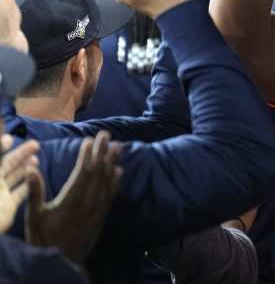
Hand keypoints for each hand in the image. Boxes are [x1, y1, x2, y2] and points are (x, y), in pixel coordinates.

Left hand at [0, 135, 38, 233]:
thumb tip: (6, 137)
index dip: (2, 145)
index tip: (10, 139)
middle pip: (7, 163)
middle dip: (21, 154)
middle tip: (36, 144)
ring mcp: (0, 193)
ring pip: (15, 176)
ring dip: (26, 167)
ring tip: (36, 159)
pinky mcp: (8, 206)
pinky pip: (20, 192)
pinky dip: (29, 184)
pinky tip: (36, 176)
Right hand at [26, 131, 121, 262]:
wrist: (60, 263)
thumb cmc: (42, 238)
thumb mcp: (33, 217)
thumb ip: (34, 192)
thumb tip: (32, 169)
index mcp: (70, 201)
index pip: (82, 173)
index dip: (87, 155)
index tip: (89, 140)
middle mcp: (87, 203)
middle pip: (98, 173)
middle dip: (102, 152)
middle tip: (106, 134)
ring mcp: (96, 210)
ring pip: (107, 182)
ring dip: (112, 162)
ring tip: (118, 145)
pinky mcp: (101, 217)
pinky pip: (111, 196)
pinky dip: (115, 182)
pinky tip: (119, 171)